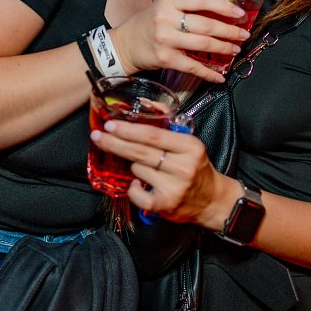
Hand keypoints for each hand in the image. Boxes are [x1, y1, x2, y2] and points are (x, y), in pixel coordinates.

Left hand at [89, 120, 233, 229]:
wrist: (212, 200)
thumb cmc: (196, 168)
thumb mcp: (189, 144)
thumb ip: (168, 127)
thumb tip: (144, 105)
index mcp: (191, 146)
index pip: (154, 135)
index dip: (129, 130)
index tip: (111, 124)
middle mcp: (183, 166)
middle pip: (141, 152)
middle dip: (115, 143)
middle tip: (98, 136)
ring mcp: (174, 187)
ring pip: (137, 170)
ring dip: (134, 166)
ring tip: (145, 168)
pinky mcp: (165, 205)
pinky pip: (136, 193)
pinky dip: (133, 188)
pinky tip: (140, 185)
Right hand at [109, 0, 251, 82]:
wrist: (124, 44)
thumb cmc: (148, 24)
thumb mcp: (165, 8)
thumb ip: (188, 8)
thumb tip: (221, 12)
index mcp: (169, 1)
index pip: (202, 0)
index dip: (224, 7)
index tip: (240, 14)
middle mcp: (166, 19)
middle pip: (206, 25)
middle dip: (229, 31)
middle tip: (243, 35)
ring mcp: (165, 40)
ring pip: (203, 44)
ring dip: (224, 48)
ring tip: (235, 49)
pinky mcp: (165, 59)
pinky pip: (193, 66)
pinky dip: (209, 73)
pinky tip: (220, 76)